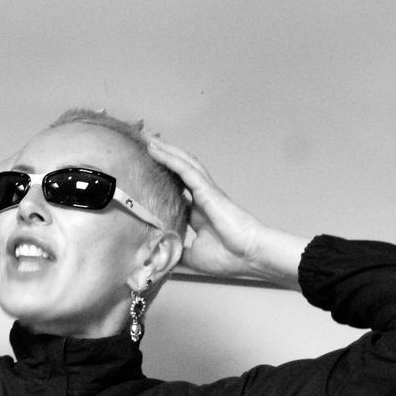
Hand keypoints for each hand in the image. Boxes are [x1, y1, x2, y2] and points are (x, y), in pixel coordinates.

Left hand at [147, 135, 305, 286]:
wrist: (250, 255)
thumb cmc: (230, 256)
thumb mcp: (193, 257)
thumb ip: (177, 252)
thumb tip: (160, 256)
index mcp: (198, 212)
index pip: (177, 189)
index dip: (163, 179)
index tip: (146, 172)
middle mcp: (201, 197)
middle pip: (179, 169)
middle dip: (163, 156)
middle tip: (145, 143)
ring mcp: (205, 191)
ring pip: (181, 163)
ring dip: (165, 150)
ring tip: (147, 138)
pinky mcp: (206, 189)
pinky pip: (184, 169)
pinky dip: (169, 157)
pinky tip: (155, 149)